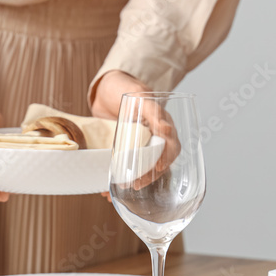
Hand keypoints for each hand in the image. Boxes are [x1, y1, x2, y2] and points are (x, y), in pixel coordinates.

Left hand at [91, 70, 180, 191]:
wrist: (104, 88)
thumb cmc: (126, 86)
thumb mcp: (139, 96)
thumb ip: (153, 112)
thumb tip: (167, 130)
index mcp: (161, 127)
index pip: (171, 148)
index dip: (167, 160)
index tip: (159, 169)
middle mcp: (151, 139)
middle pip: (156, 163)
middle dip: (148, 176)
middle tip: (135, 184)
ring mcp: (136, 145)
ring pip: (139, 168)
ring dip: (131, 181)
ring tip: (118, 189)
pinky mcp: (121, 150)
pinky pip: (121, 167)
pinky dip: (115, 178)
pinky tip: (105, 189)